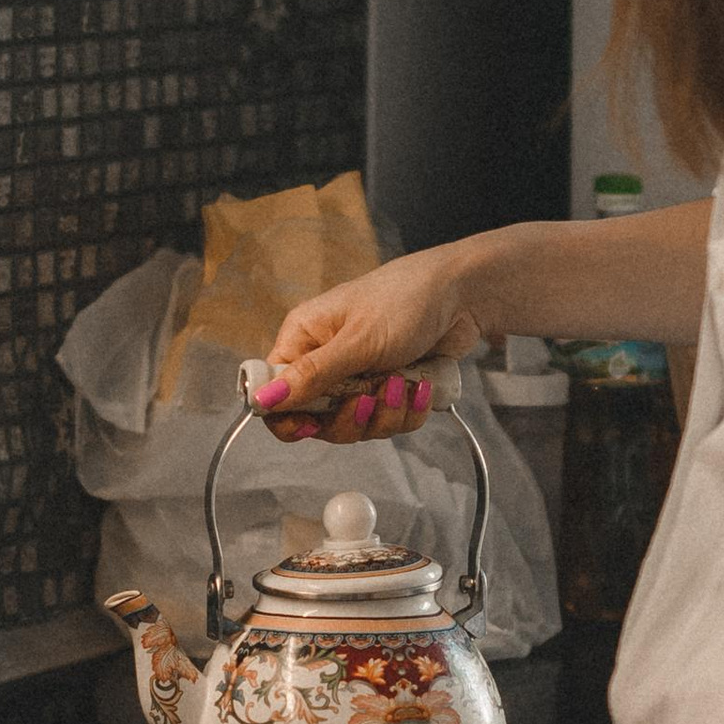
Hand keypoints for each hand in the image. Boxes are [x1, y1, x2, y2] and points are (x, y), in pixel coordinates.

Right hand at [258, 250, 486, 444]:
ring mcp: (359, 377)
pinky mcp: (389, 389)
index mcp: (304, 340)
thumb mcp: (357, 341)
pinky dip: (407, 412)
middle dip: (352, 417)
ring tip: (406, 384)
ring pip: (358, 425)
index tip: (311, 427)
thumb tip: (261, 401)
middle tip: (374, 397)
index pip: (275, 393)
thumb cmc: (404, 301)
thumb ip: (312, 375)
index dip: (287, 417)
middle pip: (319, 420)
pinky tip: (421, 388)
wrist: (463, 295)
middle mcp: (326, 361)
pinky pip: (388, 422)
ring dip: (386, 414)